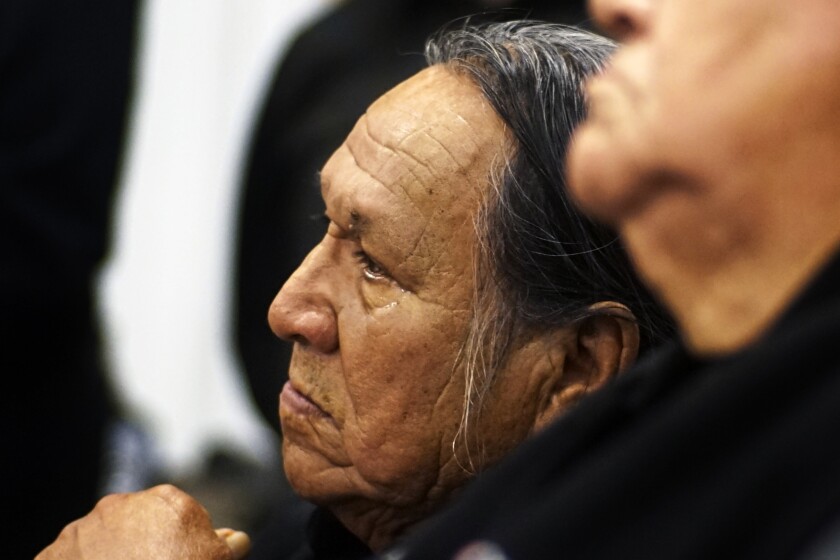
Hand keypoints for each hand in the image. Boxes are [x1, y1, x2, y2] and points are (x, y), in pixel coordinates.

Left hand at [35, 484, 250, 559]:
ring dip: (111, 555)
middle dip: (145, 543)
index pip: (181, 516)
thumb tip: (236, 538)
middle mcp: (124, 504)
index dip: (185, 542)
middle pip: (140, 523)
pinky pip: (72, 558)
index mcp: (169, 500)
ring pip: (103, 539)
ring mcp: (85, 528)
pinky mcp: (56, 552)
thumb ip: (228, 544)